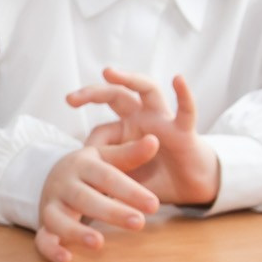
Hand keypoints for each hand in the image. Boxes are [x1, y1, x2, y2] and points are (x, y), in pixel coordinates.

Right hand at [35, 138, 160, 261]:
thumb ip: (130, 153)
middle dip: (111, 211)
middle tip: (139, 223)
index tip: (154, 205)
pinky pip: (42, 239)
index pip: (107, 176)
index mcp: (82, 164)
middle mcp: (64, 185)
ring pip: (58, 219)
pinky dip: (52, 250)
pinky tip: (67, 260)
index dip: (130, 191)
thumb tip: (154, 140)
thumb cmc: (90, 170)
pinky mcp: (44, 225)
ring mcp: (51, 205)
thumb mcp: (107, 157)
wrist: (53, 175)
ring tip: (99, 243)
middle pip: (84, 198)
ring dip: (76, 232)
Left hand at [70, 69, 220, 207]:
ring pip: (147, 90)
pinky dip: (184, 94)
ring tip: (108, 73)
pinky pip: (186, 110)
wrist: (190, 188)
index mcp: (126, 130)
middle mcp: (142, 118)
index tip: (82, 161)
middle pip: (116, 96)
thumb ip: (105, 174)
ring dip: (129, 79)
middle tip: (71, 98)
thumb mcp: (125, 178)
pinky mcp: (184, 130)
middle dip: (93, 93)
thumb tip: (78, 176)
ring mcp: (163, 120)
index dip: (91, 145)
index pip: (101, 130)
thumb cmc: (156, 179)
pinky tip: (178, 79)